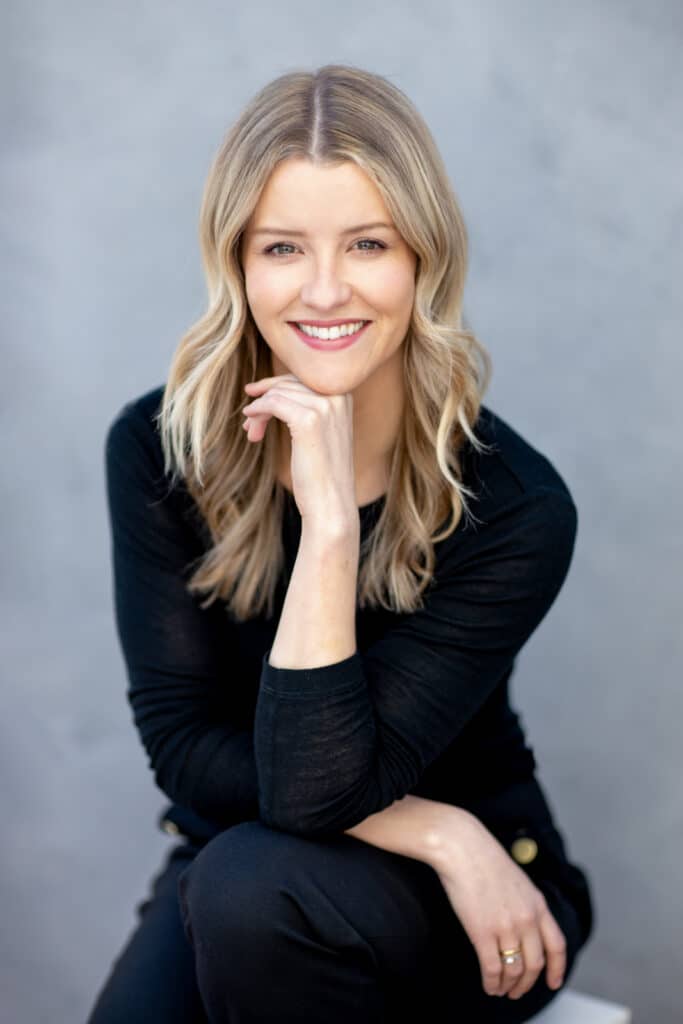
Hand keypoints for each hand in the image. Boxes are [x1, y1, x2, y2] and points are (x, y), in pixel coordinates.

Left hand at [241, 374, 356, 528]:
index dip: (275, 385)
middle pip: (288, 383)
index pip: (302, 377)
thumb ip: (308, 408)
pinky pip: (273, 403)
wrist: (330, 503)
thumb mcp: (321, 433)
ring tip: (251, 431)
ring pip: (278, 394)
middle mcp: (338, 396)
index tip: (254, 393)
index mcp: (343, 395)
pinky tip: (250, 422)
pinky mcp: (309, 420)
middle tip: (249, 423)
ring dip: (258, 410)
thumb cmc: (321, 473)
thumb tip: (273, 389)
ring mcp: (325, 407)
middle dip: (264, 399)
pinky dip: (257, 410)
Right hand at [432, 810, 566, 999]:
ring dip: (509, 986)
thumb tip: (523, 926)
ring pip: (515, 970)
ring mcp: (506, 927)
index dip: (557, 968)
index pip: (557, 945)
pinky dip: (492, 982)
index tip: (553, 982)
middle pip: (535, 964)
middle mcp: (527, 919)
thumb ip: (524, 903)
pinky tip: (488, 985)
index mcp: (538, 904)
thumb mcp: (517, 880)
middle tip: (518, 991)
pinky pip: (492, 968)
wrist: (461, 846)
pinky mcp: (482, 932)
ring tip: (501, 990)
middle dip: (527, 983)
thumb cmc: (483, 856)